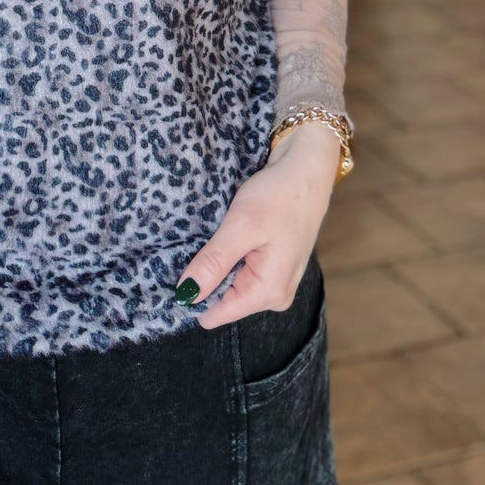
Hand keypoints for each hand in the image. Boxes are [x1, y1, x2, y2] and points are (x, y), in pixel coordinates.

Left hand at [175, 124, 339, 329]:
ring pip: (231, 285)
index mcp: (267, 292)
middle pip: (223, 300)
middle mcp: (275, 296)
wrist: (306, 171)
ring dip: (218, 264)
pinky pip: (242, 273)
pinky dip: (230, 256)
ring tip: (219, 236)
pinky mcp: (275, 268)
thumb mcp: (240, 226)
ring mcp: (277, 283)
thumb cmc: (278, 195)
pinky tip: (230, 235)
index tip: (177, 270)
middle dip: (206, 276)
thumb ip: (213, 264)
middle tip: (202, 243)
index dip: (192, 295)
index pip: (216, 314)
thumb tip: (186, 295)